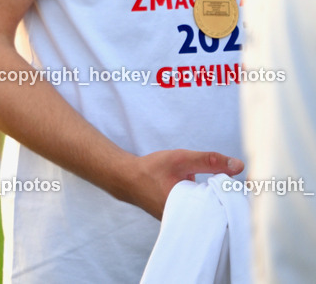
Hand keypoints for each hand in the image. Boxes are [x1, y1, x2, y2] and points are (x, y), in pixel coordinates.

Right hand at [122, 149, 244, 219]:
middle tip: (252, 185)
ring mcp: (186, 223)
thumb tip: (240, 167)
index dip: (241, 198)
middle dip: (236, 201)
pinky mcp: (184, 219)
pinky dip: (215, 204)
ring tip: (238, 188)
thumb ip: (209, 161)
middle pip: (223, 216)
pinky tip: (221, 193)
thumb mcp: (181, 159)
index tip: (256, 185)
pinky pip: (207, 214)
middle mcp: (189, 222)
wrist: (127, 179)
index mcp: (189, 211)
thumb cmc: (152, 169)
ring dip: (225, 202)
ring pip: (215, 215)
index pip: (225, 210)